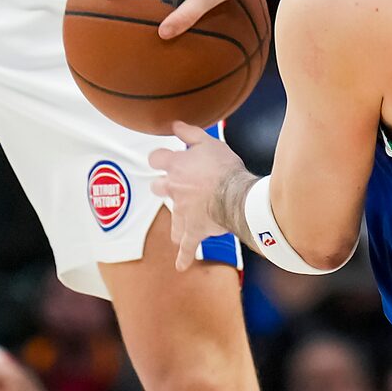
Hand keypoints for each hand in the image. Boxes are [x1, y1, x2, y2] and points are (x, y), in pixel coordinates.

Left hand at [148, 122, 249, 269]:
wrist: (235, 194)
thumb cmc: (224, 167)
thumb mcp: (209, 142)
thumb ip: (189, 133)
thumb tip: (174, 124)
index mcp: (176, 166)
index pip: (156, 158)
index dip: (160, 157)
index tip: (164, 158)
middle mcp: (174, 189)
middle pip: (158, 187)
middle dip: (164, 186)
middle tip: (176, 187)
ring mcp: (182, 211)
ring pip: (172, 218)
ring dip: (176, 219)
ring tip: (182, 222)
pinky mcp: (193, 230)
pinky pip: (186, 246)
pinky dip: (184, 256)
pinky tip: (181, 266)